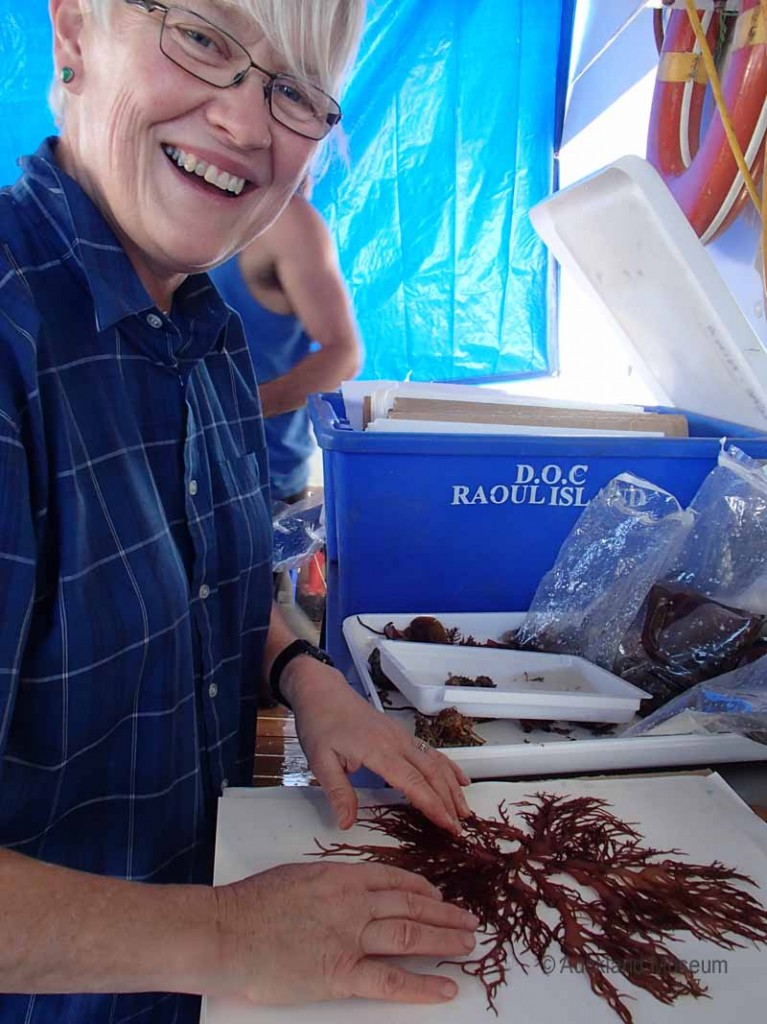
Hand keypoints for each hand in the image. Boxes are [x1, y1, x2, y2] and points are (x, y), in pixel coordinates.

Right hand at [211, 861, 477, 1003]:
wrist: (227, 931)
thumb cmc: (252, 904)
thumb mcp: (298, 876)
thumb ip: (330, 884)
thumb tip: (348, 891)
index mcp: (342, 877)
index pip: (395, 880)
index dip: (423, 890)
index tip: (438, 897)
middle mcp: (354, 903)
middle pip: (412, 906)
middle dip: (445, 915)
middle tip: (469, 920)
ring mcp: (350, 938)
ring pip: (410, 935)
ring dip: (444, 940)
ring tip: (468, 944)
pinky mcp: (341, 974)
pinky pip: (391, 980)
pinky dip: (423, 985)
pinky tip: (446, 987)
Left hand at [283, 662, 471, 832]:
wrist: (323, 692)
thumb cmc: (320, 724)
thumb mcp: (320, 761)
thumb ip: (337, 792)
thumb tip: (346, 823)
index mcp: (379, 751)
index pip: (413, 783)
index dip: (433, 805)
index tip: (447, 825)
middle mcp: (397, 742)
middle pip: (431, 773)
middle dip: (448, 801)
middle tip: (460, 828)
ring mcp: (402, 736)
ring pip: (436, 762)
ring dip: (452, 786)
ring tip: (465, 810)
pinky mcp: (401, 734)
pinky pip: (431, 751)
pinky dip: (449, 766)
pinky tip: (460, 779)